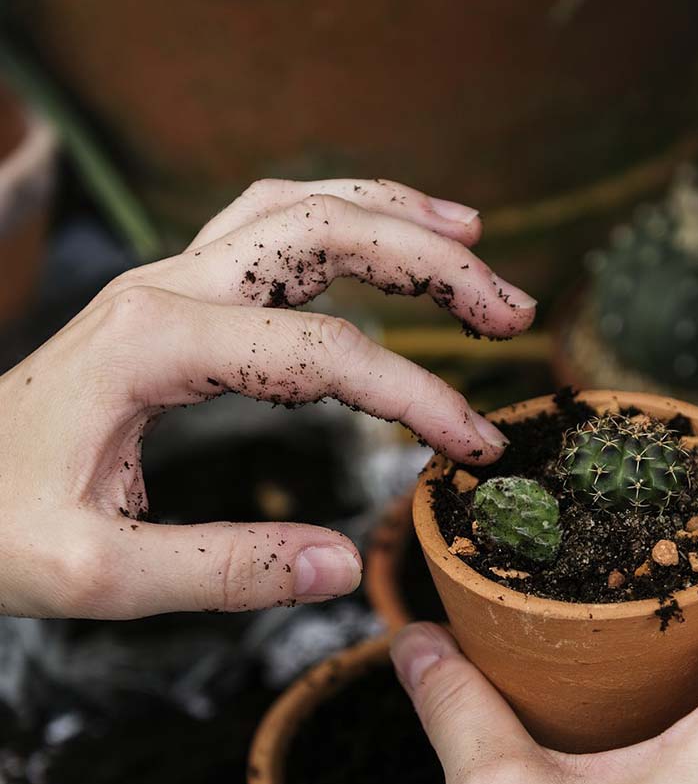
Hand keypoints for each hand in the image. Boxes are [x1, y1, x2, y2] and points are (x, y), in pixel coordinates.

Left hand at [0, 177, 535, 619]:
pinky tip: (384, 242)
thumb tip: (343, 566)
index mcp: (155, 345)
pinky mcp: (174, 299)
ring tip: (474, 241)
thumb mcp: (99, 575)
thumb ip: (225, 573)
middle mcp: (167, 289)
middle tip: (512, 310)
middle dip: (433, 262)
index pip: (325, 352)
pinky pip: (269, 230)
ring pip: (299, 209)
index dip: (416, 395)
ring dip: (393, 216)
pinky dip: (342, 221)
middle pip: (324, 233)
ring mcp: (169, 283)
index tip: (473, 449)